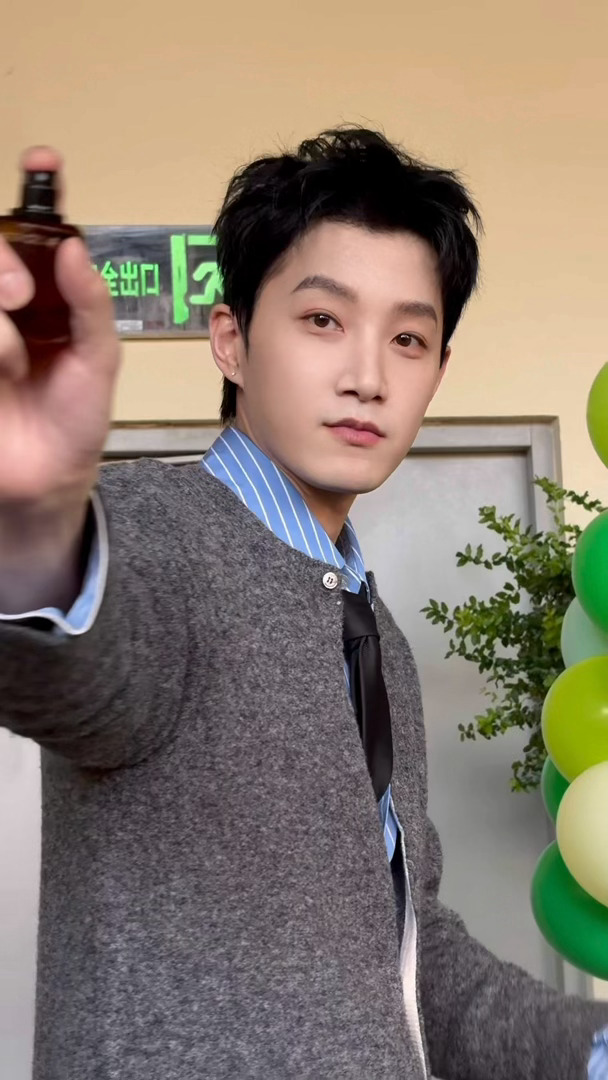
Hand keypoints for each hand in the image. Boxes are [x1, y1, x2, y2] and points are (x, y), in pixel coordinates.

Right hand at [0, 146, 119, 510]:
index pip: (34, 227)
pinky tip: (3, 373)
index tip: (43, 163)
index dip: (37, 188)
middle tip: (19, 294)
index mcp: (44, 291)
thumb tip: (77, 249)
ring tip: (14, 361)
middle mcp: (4, 300)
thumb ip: (92, 304)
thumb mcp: (99, 360)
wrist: (48, 478)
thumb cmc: (74, 419)